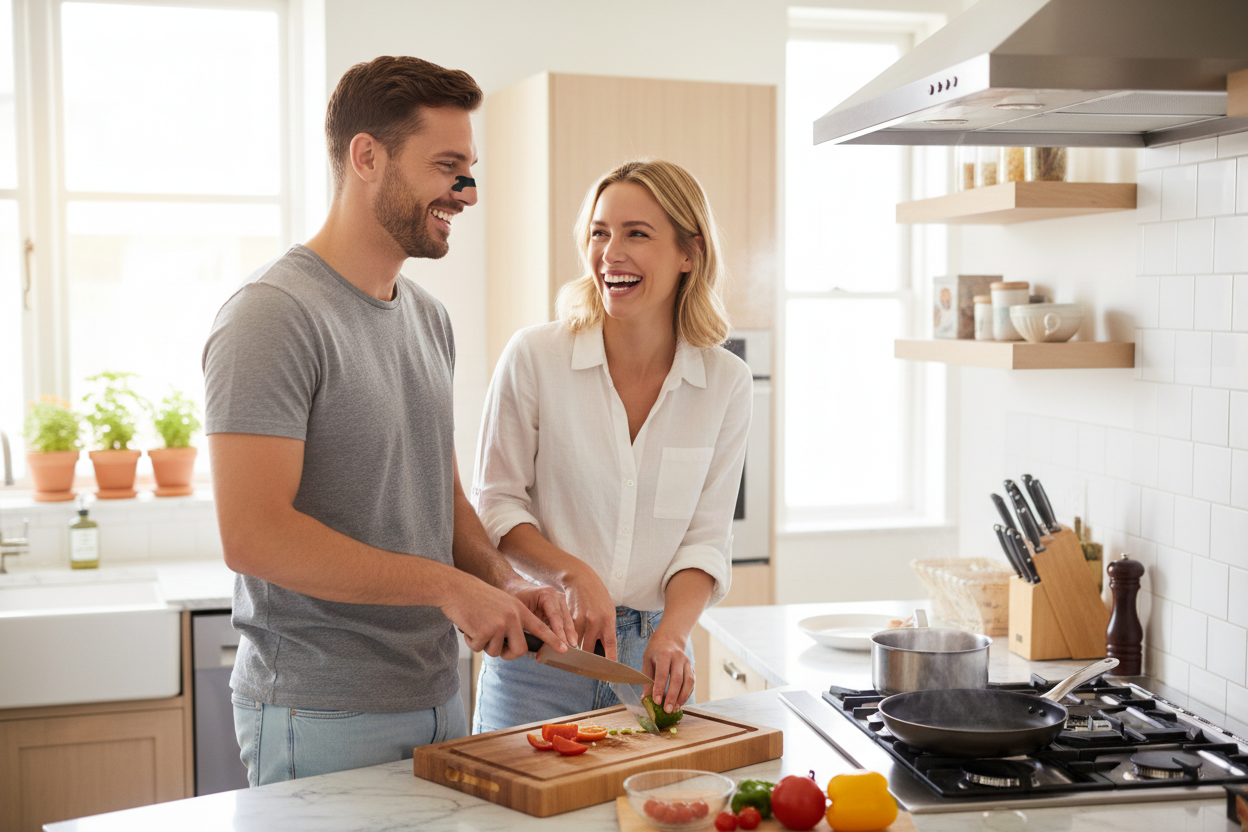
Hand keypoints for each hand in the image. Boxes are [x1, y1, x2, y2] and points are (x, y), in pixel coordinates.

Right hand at [441, 572, 566, 659]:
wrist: (456, 588)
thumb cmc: (476, 598)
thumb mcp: (501, 604)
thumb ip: (512, 621)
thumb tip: (515, 645)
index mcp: (518, 610)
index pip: (540, 627)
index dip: (552, 640)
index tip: (564, 649)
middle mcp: (512, 617)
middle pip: (519, 649)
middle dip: (508, 654)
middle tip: (498, 648)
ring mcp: (499, 624)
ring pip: (495, 651)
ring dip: (484, 644)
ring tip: (477, 626)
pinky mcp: (485, 630)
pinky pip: (479, 648)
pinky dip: (471, 641)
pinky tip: (468, 625)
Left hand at [505, 578, 577, 652]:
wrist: (517, 589)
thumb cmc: (517, 598)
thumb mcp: (520, 610)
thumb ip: (529, 623)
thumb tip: (534, 645)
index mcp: (547, 594)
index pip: (555, 616)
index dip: (559, 632)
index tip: (563, 644)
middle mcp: (557, 596)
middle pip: (565, 619)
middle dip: (568, 635)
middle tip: (570, 649)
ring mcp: (561, 602)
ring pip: (568, 621)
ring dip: (570, 635)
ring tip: (572, 648)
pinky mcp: (562, 608)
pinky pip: (566, 622)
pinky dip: (567, 633)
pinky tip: (569, 643)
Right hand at [563, 565, 618, 659]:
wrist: (582, 580)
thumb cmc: (598, 597)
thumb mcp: (608, 611)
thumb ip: (606, 629)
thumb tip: (605, 649)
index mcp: (608, 621)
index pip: (610, 645)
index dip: (609, 660)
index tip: (609, 672)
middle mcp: (595, 621)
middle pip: (588, 650)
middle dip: (586, 660)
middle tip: (585, 668)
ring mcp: (580, 620)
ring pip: (576, 644)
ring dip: (574, 651)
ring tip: (573, 658)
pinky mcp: (568, 618)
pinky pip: (568, 635)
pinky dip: (567, 640)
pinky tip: (566, 643)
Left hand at [642, 626, 693, 711]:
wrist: (669, 639)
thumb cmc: (655, 652)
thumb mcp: (647, 661)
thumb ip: (646, 679)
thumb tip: (645, 699)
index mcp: (664, 654)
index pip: (663, 673)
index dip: (660, 688)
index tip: (656, 702)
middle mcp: (678, 658)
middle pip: (677, 679)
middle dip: (672, 696)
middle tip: (667, 710)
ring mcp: (687, 663)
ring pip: (688, 681)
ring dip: (682, 697)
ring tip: (675, 709)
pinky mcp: (692, 668)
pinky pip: (692, 683)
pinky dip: (687, 694)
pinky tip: (680, 703)